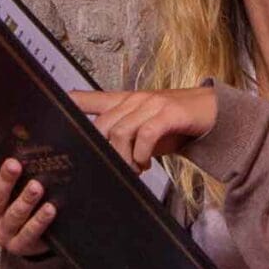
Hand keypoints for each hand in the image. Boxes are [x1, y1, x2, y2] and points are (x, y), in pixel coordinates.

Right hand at [0, 139, 56, 256]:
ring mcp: (2, 232)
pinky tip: (50, 208)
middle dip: (4, 180)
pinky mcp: (20, 245)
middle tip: (15, 165)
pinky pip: (29, 234)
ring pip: (12, 216)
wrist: (26, 235)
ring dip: (24, 201)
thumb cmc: (11, 197)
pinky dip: (39, 221)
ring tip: (37, 186)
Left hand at [73, 85, 219, 171]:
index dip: (73, 103)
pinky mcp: (168, 113)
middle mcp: (135, 99)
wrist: (214, 115)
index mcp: (127, 102)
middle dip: (103, 151)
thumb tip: (106, 158)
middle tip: (115, 169)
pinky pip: (145, 135)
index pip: (93, 99)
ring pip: (121, 132)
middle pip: (102, 124)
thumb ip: (124, 138)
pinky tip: (146, 164)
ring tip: (135, 169)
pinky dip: (142, 154)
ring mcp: (152, 104)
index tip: (55, 109)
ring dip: (124, 158)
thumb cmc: (176, 125)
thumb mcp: (144, 130)